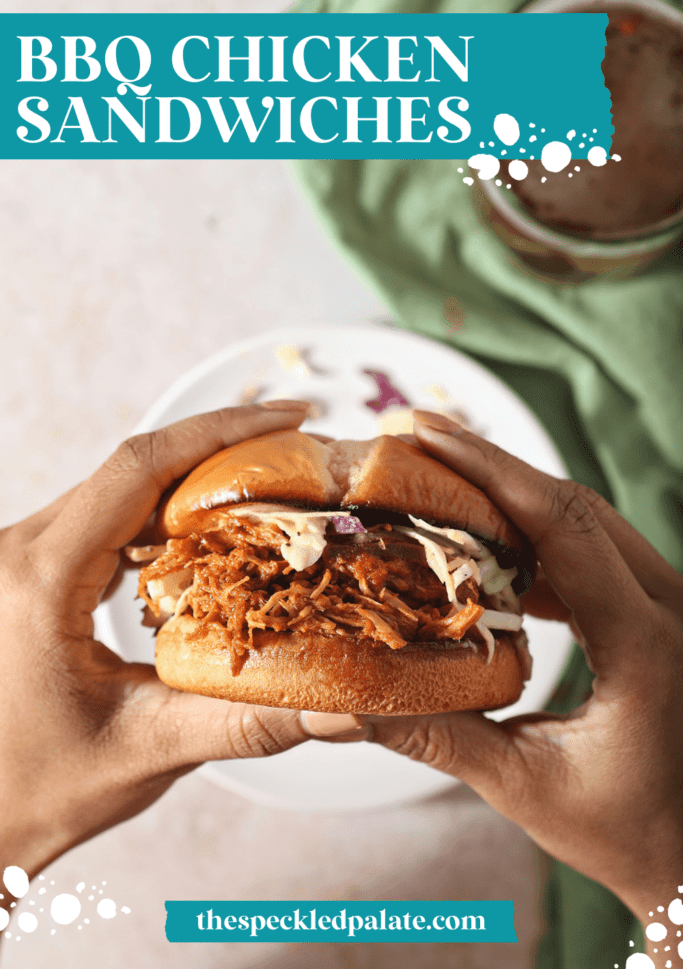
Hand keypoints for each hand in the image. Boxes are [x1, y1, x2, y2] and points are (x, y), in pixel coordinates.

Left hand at [0, 402, 313, 902]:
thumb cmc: (37, 791)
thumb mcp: (146, 751)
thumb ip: (248, 722)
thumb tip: (347, 705)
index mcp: (39, 577)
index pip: (140, 468)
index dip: (221, 431)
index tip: (289, 417)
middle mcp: (21, 550)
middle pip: (134, 467)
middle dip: (222, 450)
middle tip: (298, 451)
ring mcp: (22, 557)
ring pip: (120, 490)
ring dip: (194, 483)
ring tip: (268, 486)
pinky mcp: (32, 572)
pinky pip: (104, 520)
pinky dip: (163, 517)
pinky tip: (209, 533)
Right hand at [366, 410, 682, 942]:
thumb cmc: (622, 831)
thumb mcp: (524, 787)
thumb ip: (438, 737)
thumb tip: (350, 700)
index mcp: (647, 646)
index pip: (564, 529)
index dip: (491, 473)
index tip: (426, 436)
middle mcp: (671, 607)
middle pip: (573, 503)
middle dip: (489, 464)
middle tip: (414, 436)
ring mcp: (669, 601)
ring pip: (584, 517)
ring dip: (510, 492)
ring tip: (436, 475)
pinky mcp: (655, 606)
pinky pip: (591, 547)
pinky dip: (533, 531)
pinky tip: (481, 536)